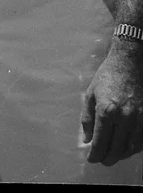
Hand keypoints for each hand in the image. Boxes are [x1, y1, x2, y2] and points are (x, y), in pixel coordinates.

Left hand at [81, 44, 142, 164]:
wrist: (129, 64)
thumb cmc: (107, 77)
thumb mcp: (91, 94)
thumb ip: (88, 118)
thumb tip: (87, 138)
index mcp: (106, 111)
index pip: (100, 141)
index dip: (94, 153)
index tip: (91, 159)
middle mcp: (124, 118)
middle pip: (116, 149)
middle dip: (107, 158)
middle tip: (101, 160)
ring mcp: (139, 120)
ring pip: (130, 149)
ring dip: (120, 156)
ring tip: (112, 156)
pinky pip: (140, 142)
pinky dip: (132, 149)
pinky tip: (125, 148)